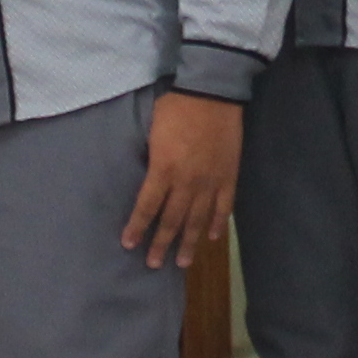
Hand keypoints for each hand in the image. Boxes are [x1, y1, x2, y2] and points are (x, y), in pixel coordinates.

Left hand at [122, 91, 244, 267]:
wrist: (212, 94)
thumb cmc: (176, 108)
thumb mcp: (152, 131)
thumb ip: (152, 158)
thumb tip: (149, 176)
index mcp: (164, 170)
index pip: (147, 206)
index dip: (137, 226)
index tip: (129, 244)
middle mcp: (186, 182)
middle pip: (172, 219)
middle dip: (161, 243)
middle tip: (153, 264)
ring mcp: (210, 182)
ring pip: (197, 220)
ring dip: (188, 242)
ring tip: (182, 262)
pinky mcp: (228, 176)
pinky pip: (223, 206)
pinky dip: (217, 223)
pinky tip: (211, 238)